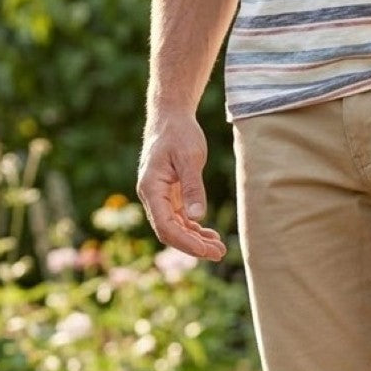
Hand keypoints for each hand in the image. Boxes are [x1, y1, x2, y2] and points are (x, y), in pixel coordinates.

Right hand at [137, 113, 225, 260]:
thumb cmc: (179, 133)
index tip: (206, 250)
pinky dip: (195, 230)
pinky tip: (211, 236)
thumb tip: (198, 217)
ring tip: (219, 248)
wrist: (171, 117)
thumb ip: (193, 187)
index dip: (185, 242)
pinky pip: (181, 220)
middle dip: (193, 246)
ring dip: (196, 240)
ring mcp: (160, 198)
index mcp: (151, 188)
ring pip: (176, 228)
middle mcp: (152, 196)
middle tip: (219, 253)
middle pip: (169, 232)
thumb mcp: (190, 158)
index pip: (165, 226)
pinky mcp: (170, 196)